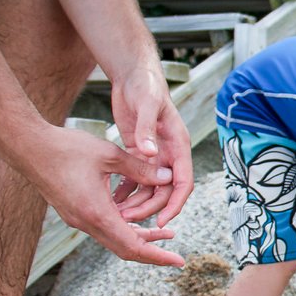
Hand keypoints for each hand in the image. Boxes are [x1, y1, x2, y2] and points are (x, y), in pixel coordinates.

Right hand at [25, 124, 185, 266]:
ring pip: (114, 239)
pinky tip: (138, 218)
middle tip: (175, 254)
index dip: (158, 255)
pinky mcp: (74, 212)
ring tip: (164, 232)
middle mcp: (86, 223)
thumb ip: (141, 169)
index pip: (133, 246)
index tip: (178, 261)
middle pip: (125, 249)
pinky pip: (104, 228)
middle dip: (152, 252)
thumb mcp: (110, 155)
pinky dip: (124, 227)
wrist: (29, 147)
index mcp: (97, 213)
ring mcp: (78, 220)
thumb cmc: (67, 148)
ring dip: (139, 238)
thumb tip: (168, 176)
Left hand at [109, 66, 193, 226]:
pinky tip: (112, 200)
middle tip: (129, 220)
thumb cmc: (146, 86)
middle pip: (164, 191)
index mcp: (178, 145)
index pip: (183, 182)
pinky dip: (126, 190)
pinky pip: (135, 178)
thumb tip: (150, 154)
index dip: (174, 204)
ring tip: (117, 214)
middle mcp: (169, 154)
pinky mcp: (138, 152)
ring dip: (136, 202)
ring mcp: (154, 154)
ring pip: (149, 188)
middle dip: (149, 207)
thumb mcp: (146, 105)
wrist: (134, 75)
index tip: (163, 221)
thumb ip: (147, 129)